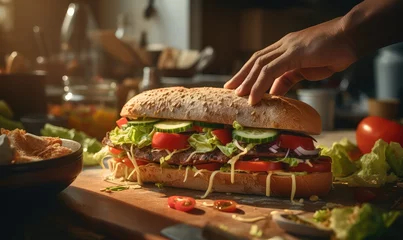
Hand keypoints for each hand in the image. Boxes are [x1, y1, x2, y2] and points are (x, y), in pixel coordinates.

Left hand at [224, 17, 356, 104]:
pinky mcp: (295, 53)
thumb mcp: (306, 70)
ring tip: (238, 96)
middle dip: (241, 76)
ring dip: (247, 82)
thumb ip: (289, 79)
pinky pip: (272, 70)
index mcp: (286, 49)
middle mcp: (283, 46)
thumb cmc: (334, 52)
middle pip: (255, 61)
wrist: (352, 37)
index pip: (260, 60)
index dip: (247, 72)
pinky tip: (254, 97)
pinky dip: (260, 84)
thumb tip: (275, 92)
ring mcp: (288, 48)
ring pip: (260, 65)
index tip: (238, 85)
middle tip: (229, 89)